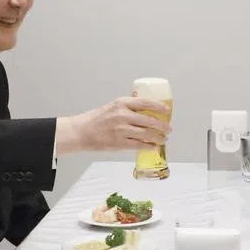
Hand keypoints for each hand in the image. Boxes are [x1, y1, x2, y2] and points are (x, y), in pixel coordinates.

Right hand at [56, 97, 170, 154]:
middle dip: (163, 126)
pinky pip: (139, 145)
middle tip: (168, 128)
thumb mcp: (112, 106)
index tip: (167, 110)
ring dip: (159, 137)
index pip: (146, 103)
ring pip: (147, 134)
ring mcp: (121, 130)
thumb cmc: (96, 119)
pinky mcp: (119, 143)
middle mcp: (123, 115)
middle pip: (150, 120)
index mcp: (122, 103)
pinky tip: (154, 146)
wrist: (81, 132)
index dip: (160, 107)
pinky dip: (149, 146)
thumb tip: (144, 105)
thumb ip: (128, 106)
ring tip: (164, 139)